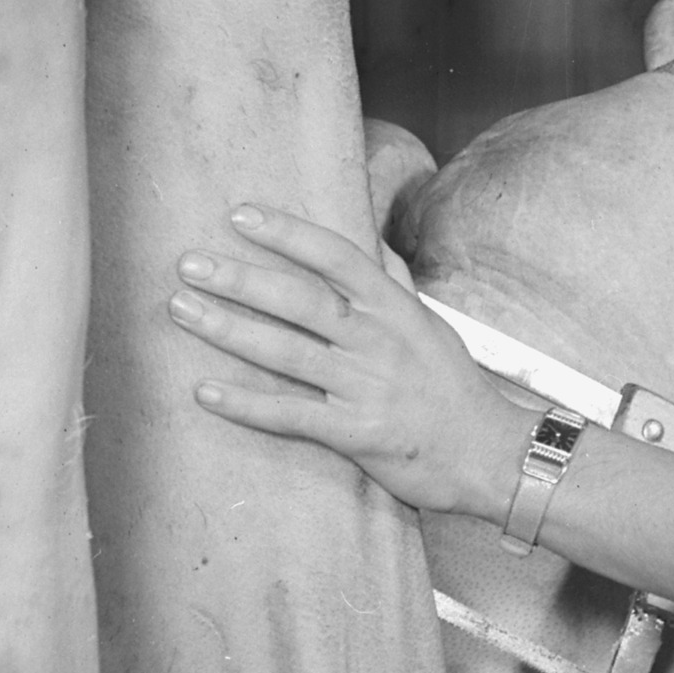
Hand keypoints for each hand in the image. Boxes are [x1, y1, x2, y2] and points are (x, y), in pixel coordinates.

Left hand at [169, 203, 523, 520]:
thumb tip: (373, 244)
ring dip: (229, 330)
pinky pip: (292, 416)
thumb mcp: (432, 328)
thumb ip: (396, 287)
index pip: (338, 258)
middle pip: (302, 302)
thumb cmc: (455, 391)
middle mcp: (380, 344)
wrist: (491, 456)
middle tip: (188, 263)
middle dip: (241, 280)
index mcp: (397, 312)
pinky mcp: (359, 435)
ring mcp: (369, 389)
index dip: (288, 234)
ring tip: (182, 310)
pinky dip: (246, 405)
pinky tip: (205, 393)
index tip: (240, 216)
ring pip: (287, 353)